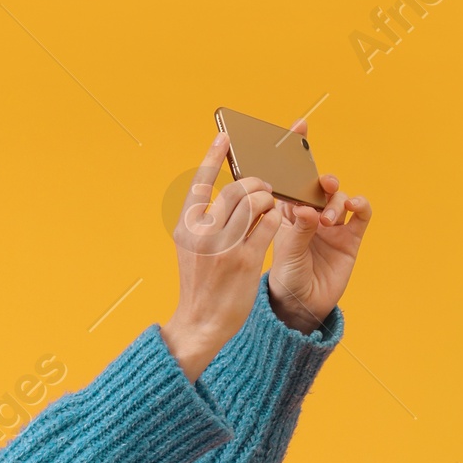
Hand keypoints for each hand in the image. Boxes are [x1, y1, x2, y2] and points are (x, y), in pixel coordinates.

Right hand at [159, 134, 282, 382]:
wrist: (201, 325)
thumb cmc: (201, 286)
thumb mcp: (193, 250)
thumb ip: (205, 222)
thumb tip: (233, 193)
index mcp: (186, 227)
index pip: (200, 182)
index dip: (213, 157)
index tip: (224, 137)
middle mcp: (202, 233)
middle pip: (236, 188)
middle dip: (255, 184)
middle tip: (264, 188)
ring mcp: (223, 246)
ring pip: (255, 201)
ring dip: (269, 199)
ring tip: (270, 208)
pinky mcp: (245, 259)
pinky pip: (270, 223)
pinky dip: (276, 218)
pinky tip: (276, 223)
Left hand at [266, 124, 371, 332]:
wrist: (301, 308)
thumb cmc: (286, 279)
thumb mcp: (286, 254)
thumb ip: (297, 230)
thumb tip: (308, 208)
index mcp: (288, 211)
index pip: (291, 176)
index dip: (295, 151)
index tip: (299, 126)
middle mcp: (311, 213)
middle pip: (319, 183)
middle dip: (321, 177)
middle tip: (322, 184)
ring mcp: (332, 224)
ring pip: (338, 197)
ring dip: (335, 201)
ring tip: (327, 220)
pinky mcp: (351, 237)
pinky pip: (361, 214)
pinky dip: (360, 205)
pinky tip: (355, 207)